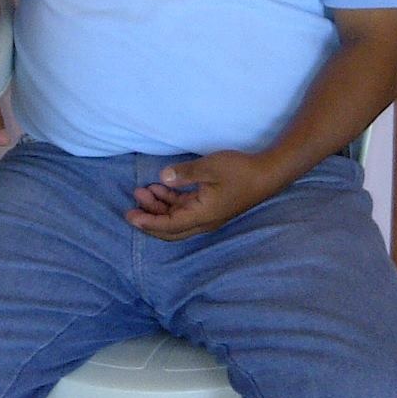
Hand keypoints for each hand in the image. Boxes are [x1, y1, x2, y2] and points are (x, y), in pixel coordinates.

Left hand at [126, 150, 281, 240]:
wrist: (266, 175)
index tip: (131, 216)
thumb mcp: (211, 168)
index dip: (148, 222)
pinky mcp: (209, 207)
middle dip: (149, 220)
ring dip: (158, 208)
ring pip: (176, 219)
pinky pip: (184, 210)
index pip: (169, 225)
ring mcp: (207, 215)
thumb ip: (185, 174)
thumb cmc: (239, 171)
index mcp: (202, 215)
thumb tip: (163, 178)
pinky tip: (159, 188)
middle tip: (130, 210)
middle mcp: (203, 221)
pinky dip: (170, 202)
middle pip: (170, 229)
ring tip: (142, 192)